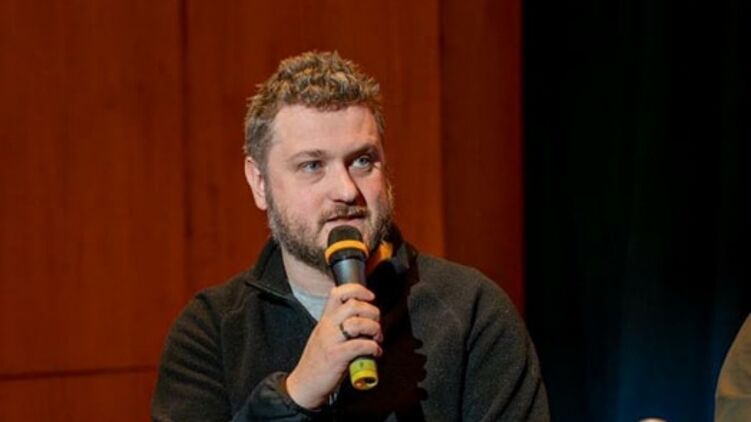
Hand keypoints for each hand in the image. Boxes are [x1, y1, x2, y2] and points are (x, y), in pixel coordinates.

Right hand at [285, 283, 382, 408]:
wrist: (304, 384)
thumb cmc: (319, 361)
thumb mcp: (326, 336)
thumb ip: (341, 325)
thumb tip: (366, 319)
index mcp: (325, 319)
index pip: (338, 293)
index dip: (357, 290)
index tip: (370, 297)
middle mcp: (327, 326)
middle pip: (353, 305)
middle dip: (372, 312)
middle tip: (377, 325)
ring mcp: (331, 340)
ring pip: (358, 323)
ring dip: (374, 329)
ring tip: (377, 338)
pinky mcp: (337, 356)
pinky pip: (360, 345)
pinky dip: (373, 348)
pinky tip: (375, 353)